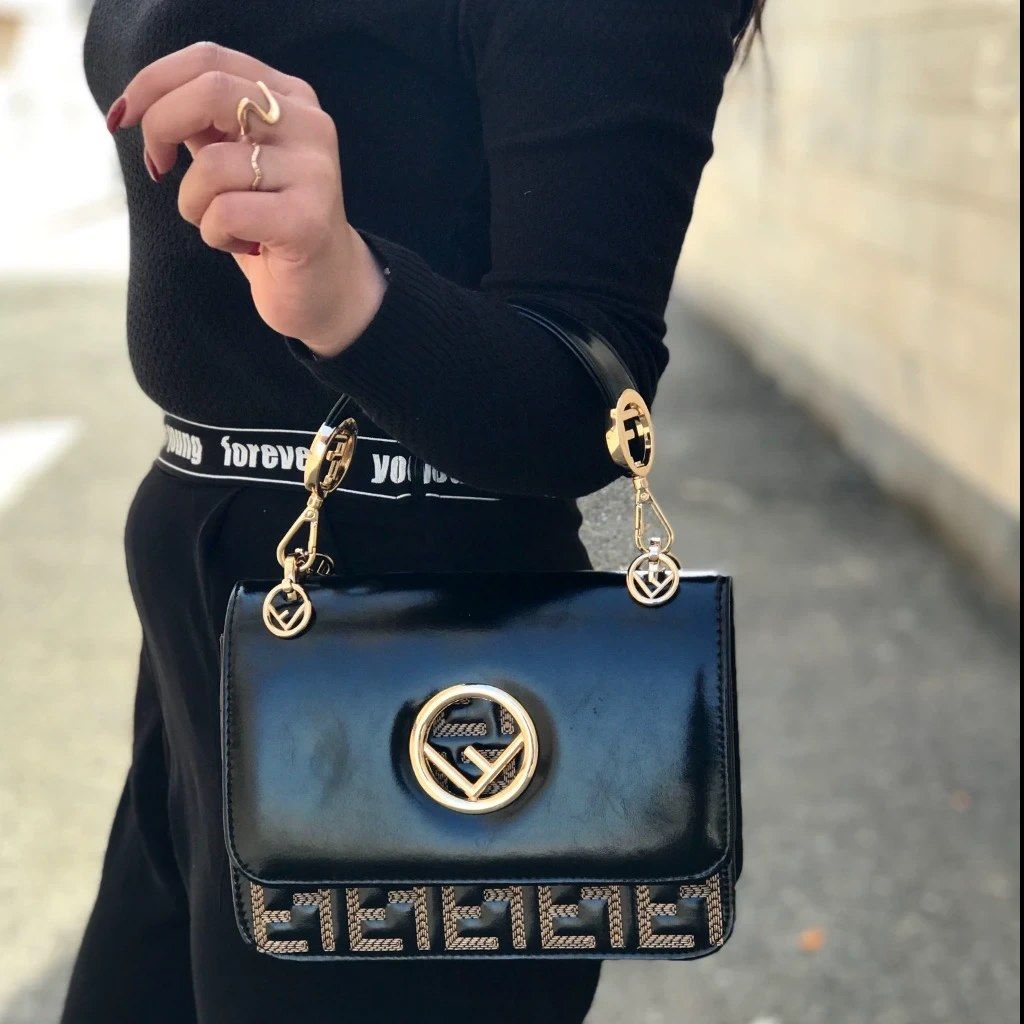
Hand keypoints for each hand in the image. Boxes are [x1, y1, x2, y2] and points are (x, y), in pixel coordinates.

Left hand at [108, 41, 385, 357]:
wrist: (324, 287)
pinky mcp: (308, 221)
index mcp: (291, 98)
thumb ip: (202, 123)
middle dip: (161, 126)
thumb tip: (143, 100)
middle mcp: (310, 125)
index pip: (210, 59)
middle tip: (157, 166)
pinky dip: (214, 233)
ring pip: (212, 164)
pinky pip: (225, 213)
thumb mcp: (231, 160)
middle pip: (210, 91)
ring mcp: (314, 172)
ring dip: (192, 202)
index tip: (125, 117)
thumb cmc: (267, 224)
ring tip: (217, 223)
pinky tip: (239, 244)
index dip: (153, 81)